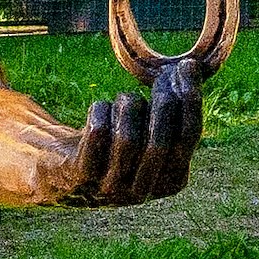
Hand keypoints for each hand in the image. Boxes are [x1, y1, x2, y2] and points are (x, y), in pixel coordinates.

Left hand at [51, 64, 204, 205]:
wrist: (65, 167)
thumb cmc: (117, 139)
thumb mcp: (150, 126)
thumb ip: (175, 104)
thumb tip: (192, 66)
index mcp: (171, 180)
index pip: (189, 137)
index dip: (190, 99)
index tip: (186, 66)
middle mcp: (142, 192)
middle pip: (161, 143)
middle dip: (162, 101)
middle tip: (160, 76)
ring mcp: (111, 188)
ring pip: (127, 139)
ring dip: (127, 106)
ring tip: (122, 99)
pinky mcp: (82, 176)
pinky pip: (97, 134)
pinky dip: (100, 111)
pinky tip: (98, 108)